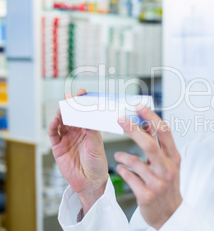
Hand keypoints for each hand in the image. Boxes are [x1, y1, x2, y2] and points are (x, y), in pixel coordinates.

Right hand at [48, 89, 107, 213]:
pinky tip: (55, 121)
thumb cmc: (97, 164)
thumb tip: (89, 117)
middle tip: (70, 97)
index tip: (83, 93)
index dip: (83, 103)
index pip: (86, 112)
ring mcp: (67, 138)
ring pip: (62, 122)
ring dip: (61, 114)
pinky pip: (53, 134)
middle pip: (72, 115)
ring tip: (63, 108)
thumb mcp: (96, 146)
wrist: (90, 182)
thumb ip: (91, 131)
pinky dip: (53, 126)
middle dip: (71, 105)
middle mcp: (78, 132)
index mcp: (89, 129)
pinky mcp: (58, 147)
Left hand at [114, 106, 181, 229]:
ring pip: (135, 162)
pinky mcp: (146, 195)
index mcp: (174, 158)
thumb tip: (146, 123)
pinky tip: (121, 168)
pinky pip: (129, 177)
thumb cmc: (168, 185)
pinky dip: (122, 170)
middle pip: (149, 144)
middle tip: (120, 120)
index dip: (152, 117)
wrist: (170, 213)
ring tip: (118, 155)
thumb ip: (158, 145)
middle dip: (133, 130)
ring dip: (123, 156)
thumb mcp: (167, 164)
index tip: (140, 107)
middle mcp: (167, 169)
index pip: (165, 133)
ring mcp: (157, 183)